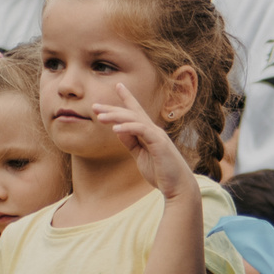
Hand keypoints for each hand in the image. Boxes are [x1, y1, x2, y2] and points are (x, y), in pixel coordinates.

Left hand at [96, 81, 198, 198]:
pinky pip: (141, 130)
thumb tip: (118, 130)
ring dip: (116, 116)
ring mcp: (157, 135)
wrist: (178, 187)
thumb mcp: (140, 156)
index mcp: (150, 133)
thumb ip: (131, 142)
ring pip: (134, 119)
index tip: (118, 86)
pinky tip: (115, 129)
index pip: (137, 112)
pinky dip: (127, 128)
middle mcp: (154, 130)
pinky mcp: (159, 143)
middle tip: (94, 106)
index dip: (127, 98)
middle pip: (131, 113)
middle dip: (112, 108)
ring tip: (99, 117)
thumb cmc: (160, 173)